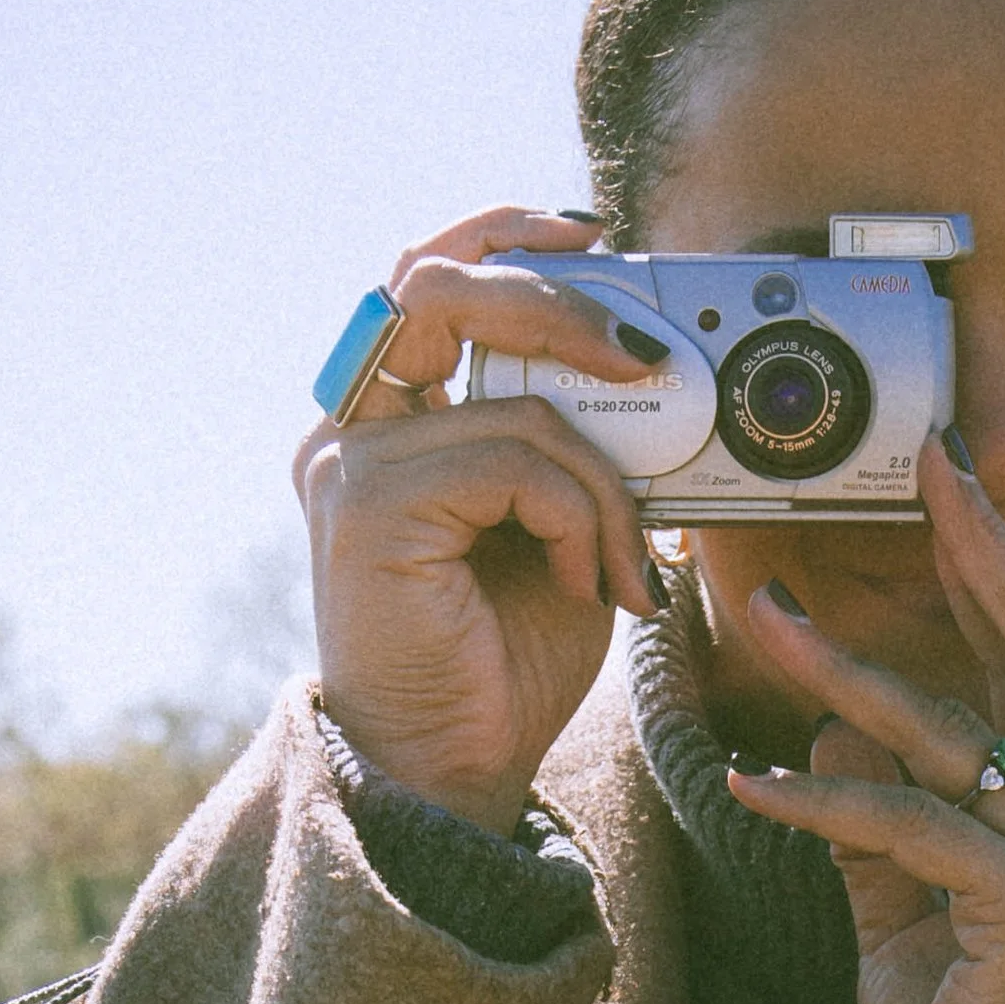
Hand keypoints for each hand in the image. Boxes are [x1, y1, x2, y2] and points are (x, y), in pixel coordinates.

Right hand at [293, 208, 665, 831]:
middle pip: (439, 286)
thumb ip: (579, 447)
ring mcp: (350, 463)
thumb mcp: (563, 528)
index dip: (506, 234)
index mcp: (389, 423)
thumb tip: (654, 376)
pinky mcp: (370, 504)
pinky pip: (519, 465)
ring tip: (620, 564)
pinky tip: (584, 586)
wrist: (457, 768)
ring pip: (519, 406)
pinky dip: (580, 522)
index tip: (594, 237)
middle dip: (557, 300)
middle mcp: (353, 431)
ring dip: (605, 485)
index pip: (429, 280)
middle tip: (645, 356)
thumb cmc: (505, 659)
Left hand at [725, 440, 1004, 1003]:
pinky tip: (749, 783)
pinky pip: (910, 829)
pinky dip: (821, 799)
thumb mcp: (910, 914)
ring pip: (950, 735)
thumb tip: (829, 723)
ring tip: (762, 620)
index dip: (999, 564)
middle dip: (982, 549)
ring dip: (844, 672)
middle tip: (926, 463)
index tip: (946, 484)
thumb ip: (883, 823)